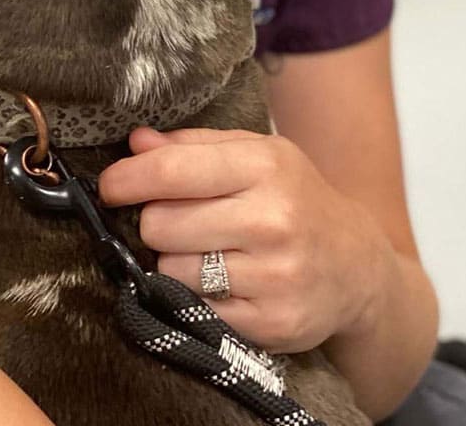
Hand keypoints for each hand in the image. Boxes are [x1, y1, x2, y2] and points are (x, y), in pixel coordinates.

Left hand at [97, 126, 391, 353]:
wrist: (356, 266)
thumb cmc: (294, 199)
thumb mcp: (257, 155)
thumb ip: (195, 146)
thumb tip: (136, 143)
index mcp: (266, 165)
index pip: (173, 170)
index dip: (128, 179)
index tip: (109, 186)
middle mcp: (272, 219)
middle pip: (161, 224)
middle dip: (157, 223)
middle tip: (177, 223)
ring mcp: (275, 275)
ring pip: (171, 271)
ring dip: (173, 263)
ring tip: (205, 253)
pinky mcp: (271, 323)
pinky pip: (195, 310)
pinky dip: (195, 298)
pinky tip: (222, 283)